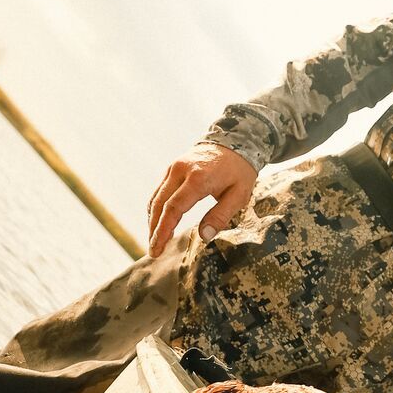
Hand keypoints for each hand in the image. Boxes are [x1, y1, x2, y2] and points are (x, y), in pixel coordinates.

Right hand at [147, 142, 258, 256]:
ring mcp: (174, 167)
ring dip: (152, 221)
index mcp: (198, 179)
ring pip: (155, 198)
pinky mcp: (172, 168)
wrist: (235, 140)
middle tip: (154, 252)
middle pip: (160, 205)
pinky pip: (159, 191)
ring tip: (155, 241)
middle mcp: (181, 171)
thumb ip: (221, 215)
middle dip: (154, 230)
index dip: (163, 231)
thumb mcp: (239, 195)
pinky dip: (156, 209)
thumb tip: (204, 236)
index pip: (173, 208)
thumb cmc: (240, 171)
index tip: (158, 248)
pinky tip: (159, 223)